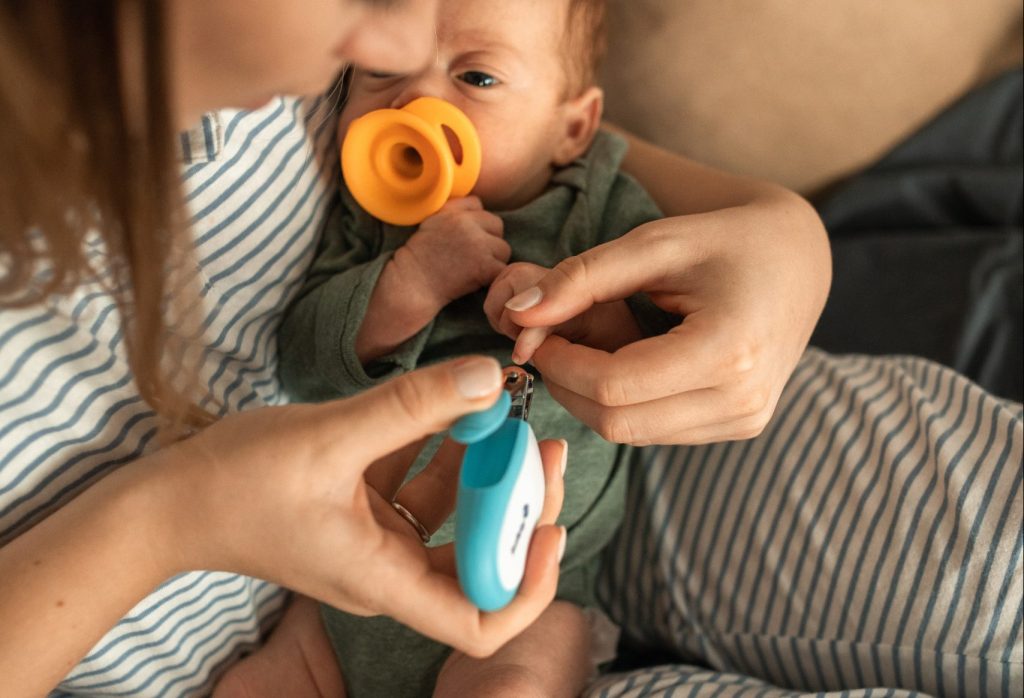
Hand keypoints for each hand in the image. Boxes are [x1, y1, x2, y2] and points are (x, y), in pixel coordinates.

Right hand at [160, 356, 565, 656]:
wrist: (166, 501)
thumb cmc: (234, 484)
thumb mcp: (330, 439)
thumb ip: (413, 407)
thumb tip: (488, 376)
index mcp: (385, 579)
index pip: (481, 621)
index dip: (528, 582)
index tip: (551, 523)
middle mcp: (389, 571)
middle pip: (482, 561)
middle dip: (520, 506)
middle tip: (542, 444)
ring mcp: (376, 542)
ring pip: (456, 518)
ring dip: (486, 473)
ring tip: (507, 413)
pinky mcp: (362, 513)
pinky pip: (421, 489)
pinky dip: (444, 455)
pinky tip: (455, 408)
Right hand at [394, 196, 509, 310]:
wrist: (413, 283)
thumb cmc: (419, 257)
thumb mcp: (431, 222)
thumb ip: (453, 209)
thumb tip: (479, 204)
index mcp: (453, 212)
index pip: (478, 205)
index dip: (474, 222)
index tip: (464, 237)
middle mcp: (467, 224)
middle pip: (497, 225)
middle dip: (488, 239)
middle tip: (472, 256)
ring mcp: (478, 244)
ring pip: (503, 248)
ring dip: (493, 260)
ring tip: (473, 269)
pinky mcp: (485, 265)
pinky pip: (502, 268)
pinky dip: (493, 276)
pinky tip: (477, 280)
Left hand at [500, 198, 830, 445]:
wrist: (799, 260)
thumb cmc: (726, 240)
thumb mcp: (654, 243)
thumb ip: (583, 278)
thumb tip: (517, 313)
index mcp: (729, 350)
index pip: (614, 386)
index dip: (560, 363)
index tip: (534, 331)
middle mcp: (743, 401)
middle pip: (617, 421)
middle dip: (567, 385)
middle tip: (549, 341)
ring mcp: (745, 421)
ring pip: (632, 433)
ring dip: (591, 397)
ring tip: (586, 345)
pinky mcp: (740, 427)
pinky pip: (656, 429)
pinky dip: (623, 402)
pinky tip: (622, 361)